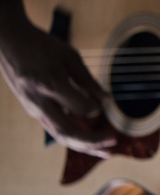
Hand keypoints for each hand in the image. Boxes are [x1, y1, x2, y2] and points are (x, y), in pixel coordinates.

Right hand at [0, 7, 114, 157]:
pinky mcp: (34, 111)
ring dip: (85, 146)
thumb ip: (88, 80)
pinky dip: (75, 138)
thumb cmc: (42, 46)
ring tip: (107, 152)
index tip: (106, 104)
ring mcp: (34, 109)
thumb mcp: (69, 56)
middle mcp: (40, 101)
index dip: (95, 108)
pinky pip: (55, 129)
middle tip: (114, 142)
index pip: (79, 107)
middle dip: (92, 141)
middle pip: (67, 131)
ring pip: (60, 135)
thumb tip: (107, 101)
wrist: (9, 43)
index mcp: (50, 84)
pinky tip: (90, 142)